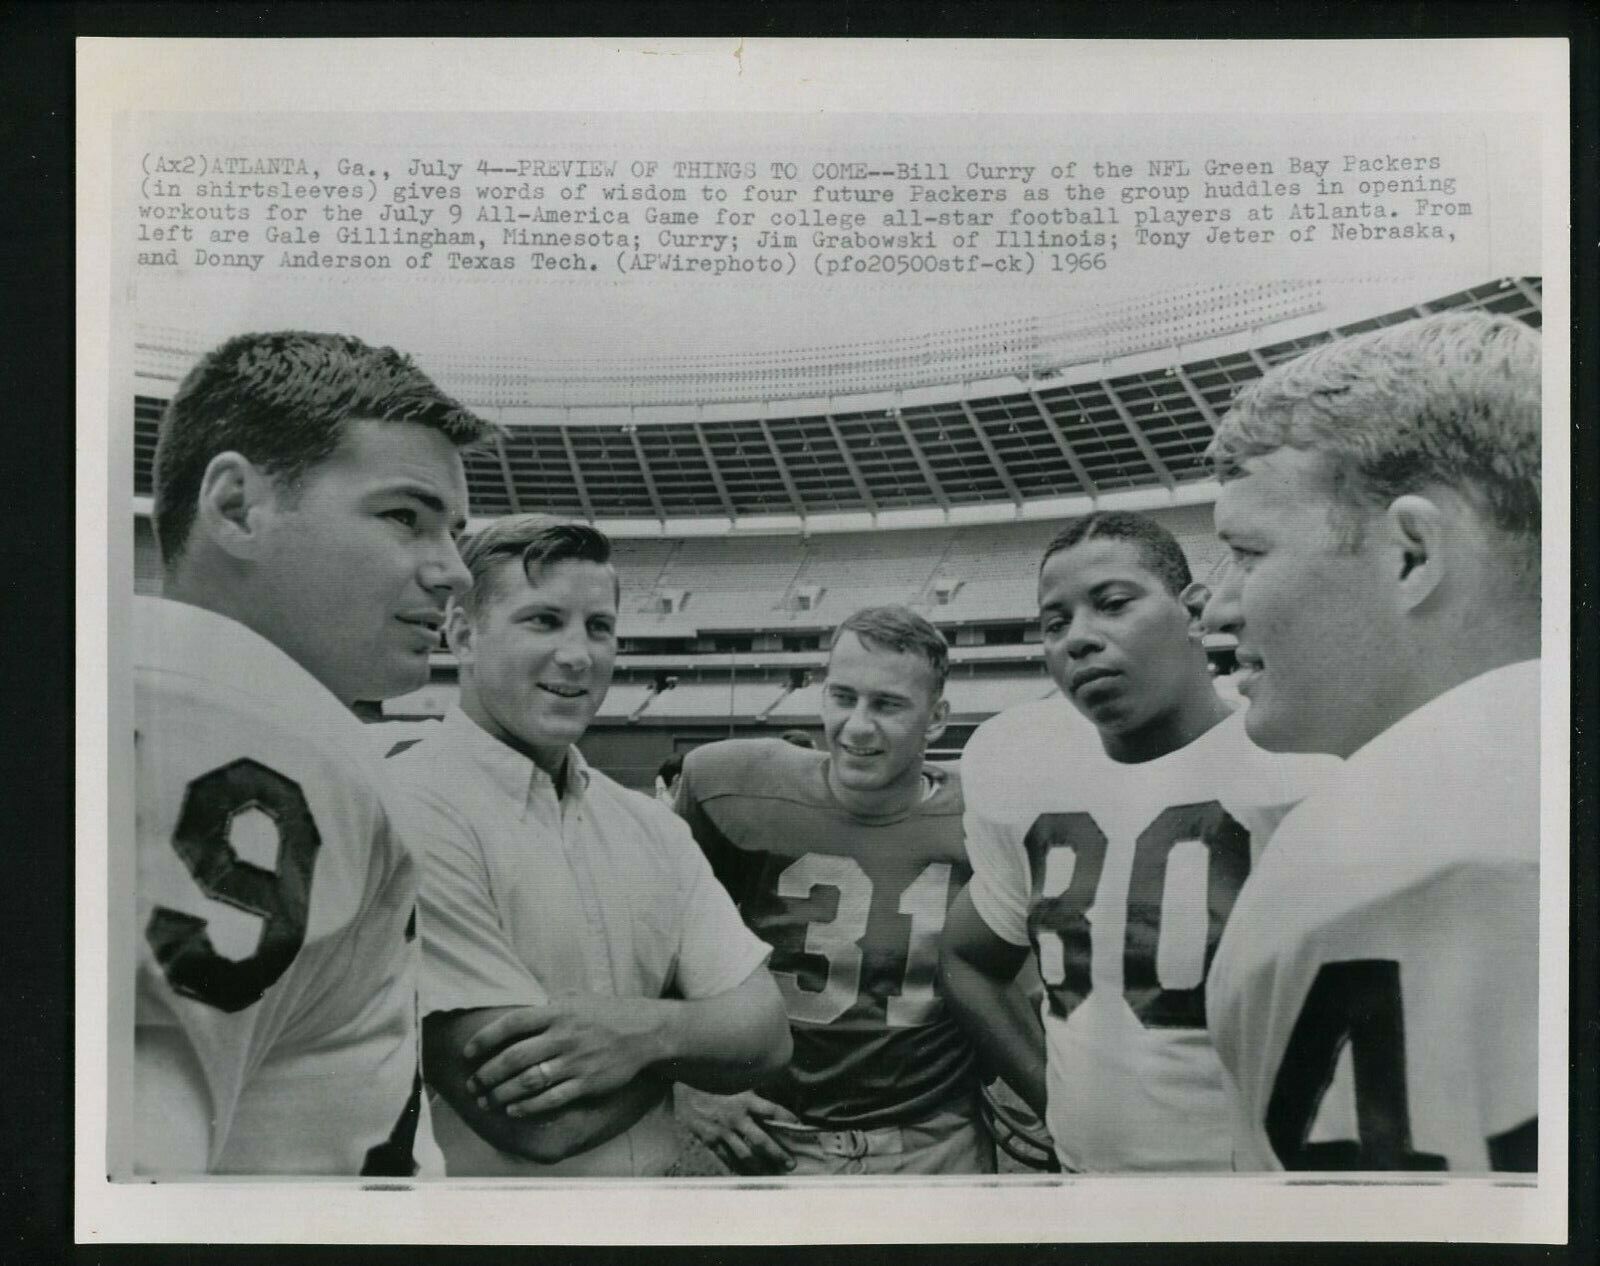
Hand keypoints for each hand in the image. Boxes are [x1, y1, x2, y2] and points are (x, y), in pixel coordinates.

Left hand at [463, 995, 665, 1116]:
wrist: (646, 1031)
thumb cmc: (607, 1013)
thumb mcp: (578, 998)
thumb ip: (549, 1004)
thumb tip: (522, 1007)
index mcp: (558, 1012)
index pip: (512, 1024)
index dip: (485, 1039)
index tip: (468, 1053)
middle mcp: (564, 1036)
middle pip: (514, 1057)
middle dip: (487, 1074)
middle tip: (472, 1085)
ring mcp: (576, 1061)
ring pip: (529, 1081)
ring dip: (502, 1094)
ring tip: (486, 1101)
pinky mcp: (588, 1082)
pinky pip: (552, 1098)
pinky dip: (529, 1107)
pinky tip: (513, 1110)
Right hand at [676, 1087, 798, 1174]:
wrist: (681, 1084)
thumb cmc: (709, 1078)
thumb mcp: (733, 1079)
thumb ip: (750, 1091)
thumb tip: (766, 1098)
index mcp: (745, 1099)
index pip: (773, 1110)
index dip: (787, 1118)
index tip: (798, 1125)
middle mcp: (736, 1118)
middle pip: (762, 1141)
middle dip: (778, 1154)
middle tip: (791, 1165)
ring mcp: (722, 1132)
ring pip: (745, 1155)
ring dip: (760, 1167)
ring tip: (772, 1175)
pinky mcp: (709, 1140)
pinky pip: (725, 1159)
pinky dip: (736, 1169)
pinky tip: (744, 1176)